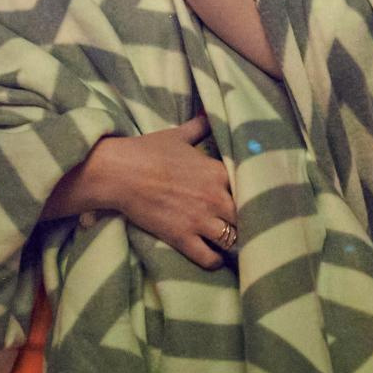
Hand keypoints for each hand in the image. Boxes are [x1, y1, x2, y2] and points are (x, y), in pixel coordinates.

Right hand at [92, 117, 237, 269]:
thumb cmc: (148, 151)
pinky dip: (215, 260)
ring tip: (233, 244)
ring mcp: (200, 220)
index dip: (252, 195)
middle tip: (246, 226)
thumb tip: (209, 112)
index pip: (250, 188)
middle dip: (247, 221)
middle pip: (246, 216)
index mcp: (217, 171)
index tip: (253, 200)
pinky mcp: (182, 238)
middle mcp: (215, 197)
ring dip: (234, 242)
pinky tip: (215, 257)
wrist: (119, 172)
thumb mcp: (178, 135)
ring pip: (232, 239)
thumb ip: (199, 126)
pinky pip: (210, 258)